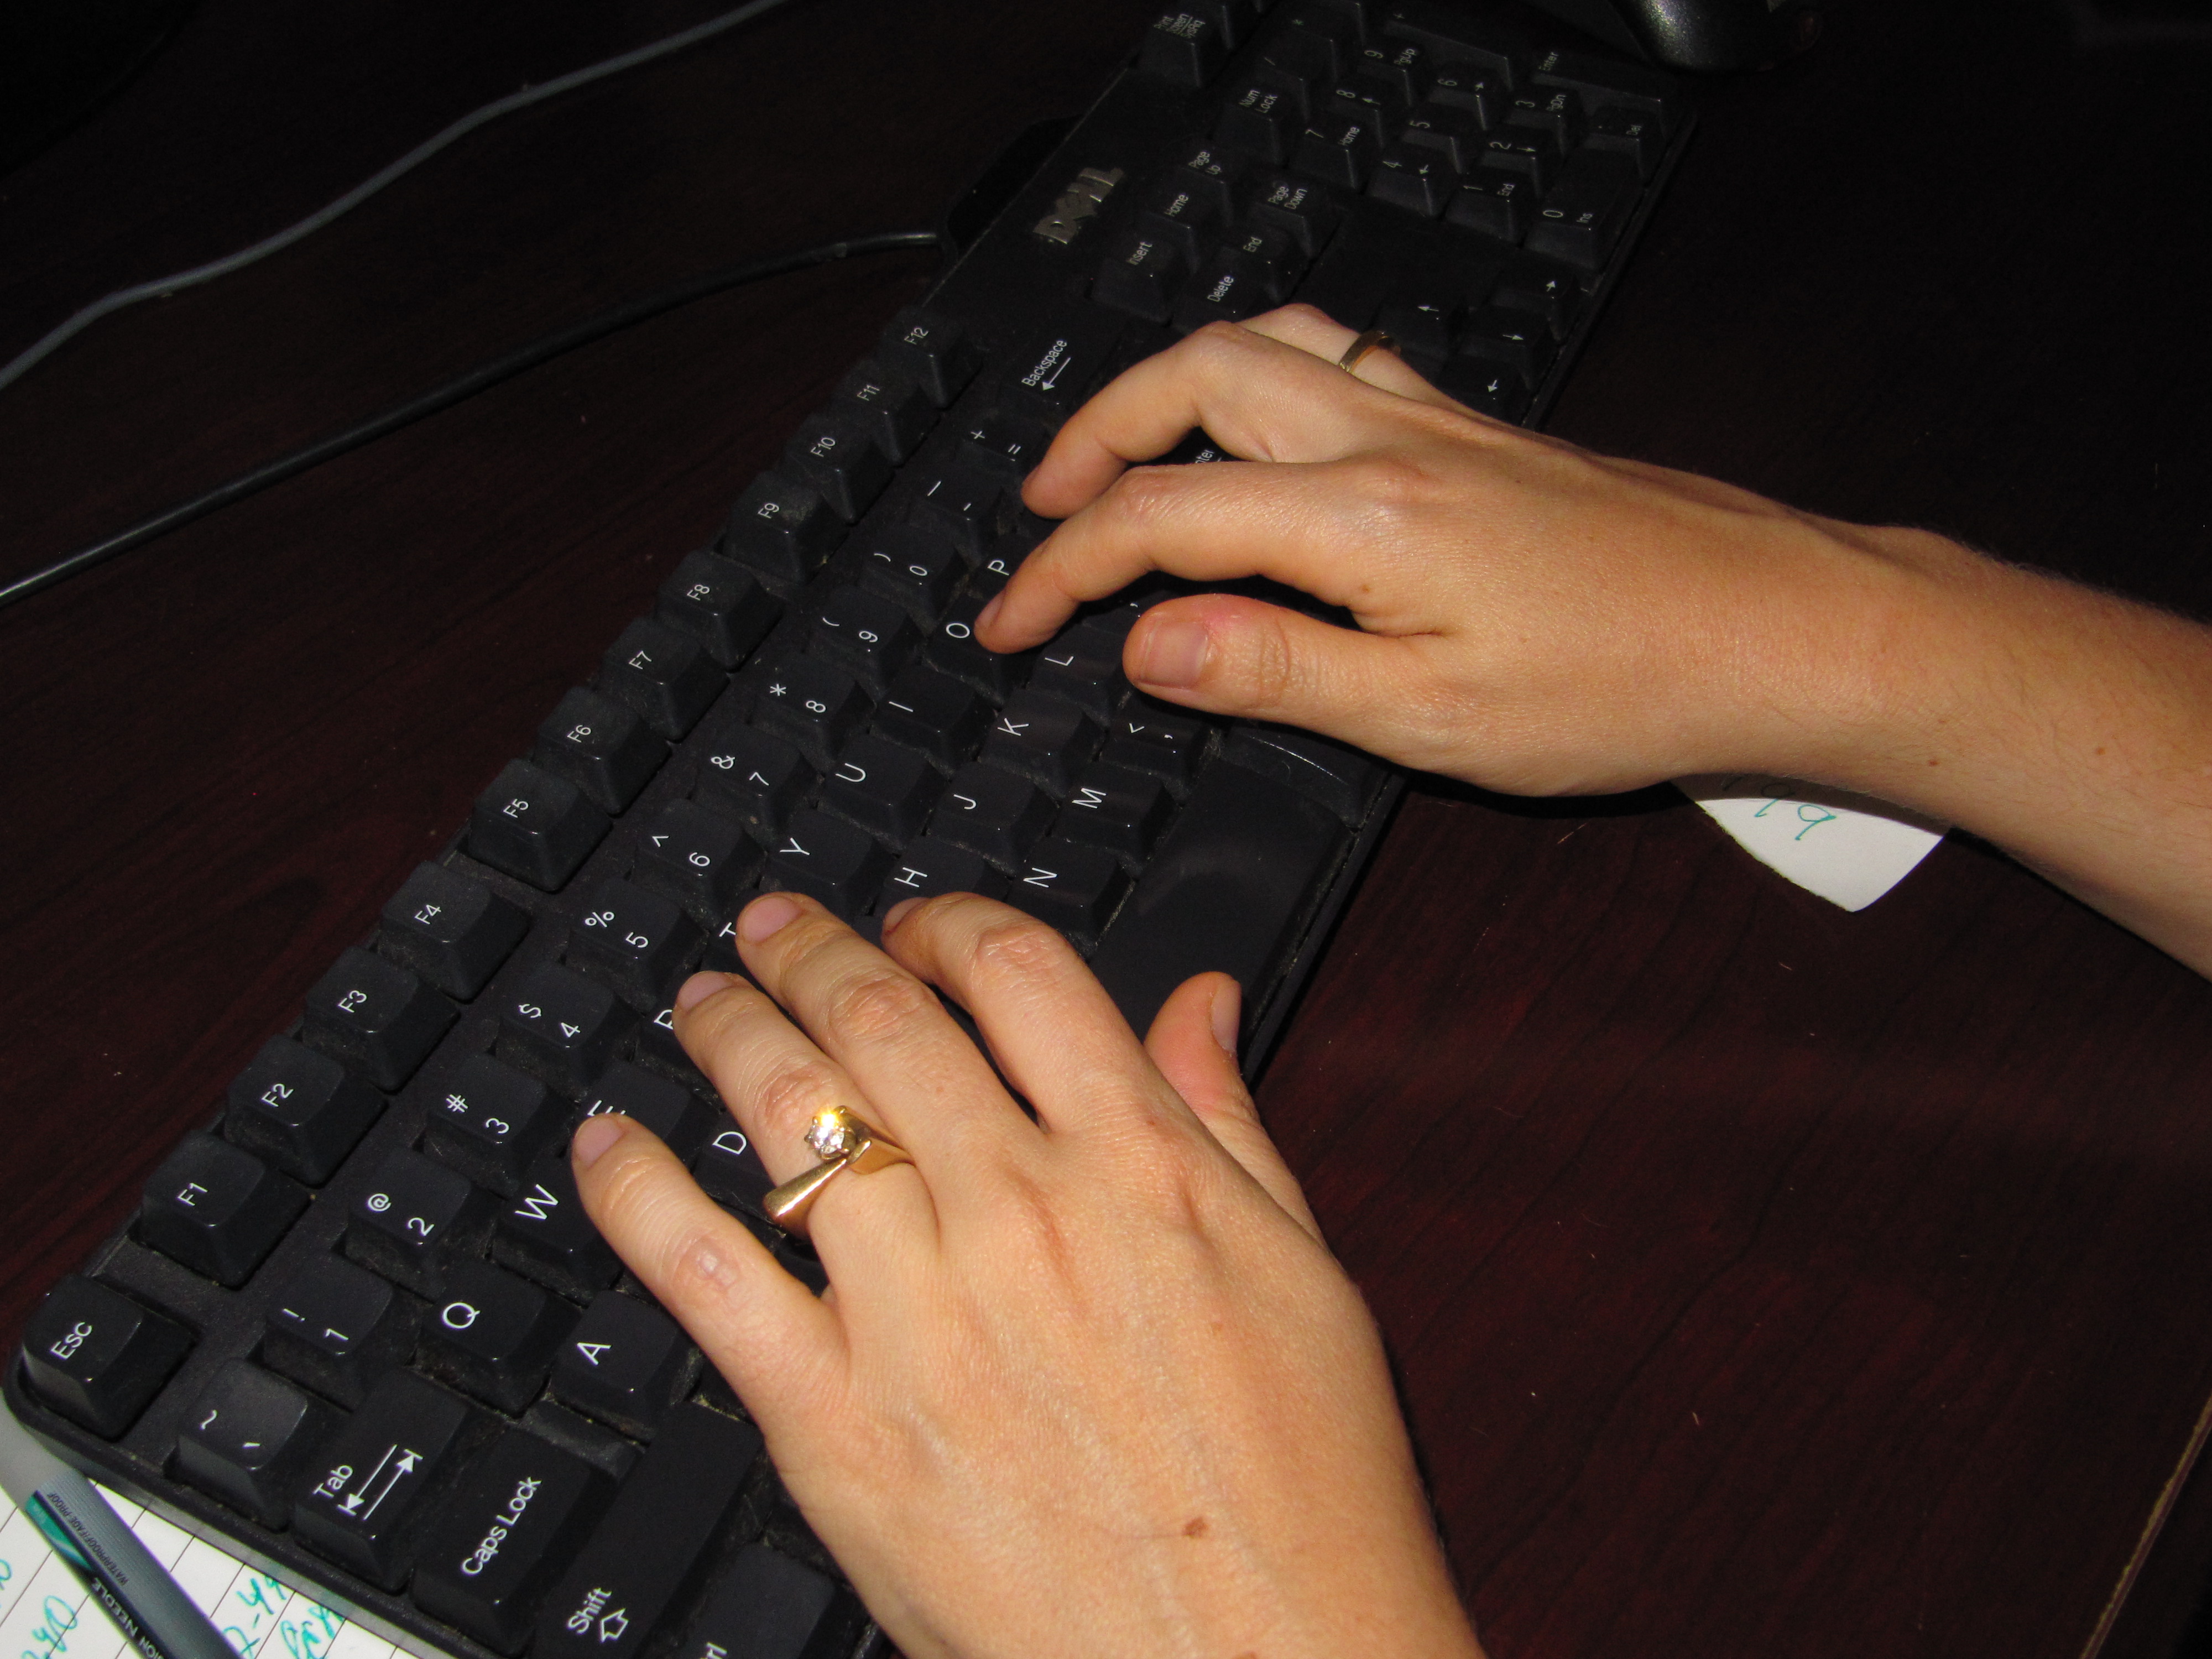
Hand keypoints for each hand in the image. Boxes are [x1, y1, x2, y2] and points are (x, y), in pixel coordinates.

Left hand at [572, 890, 1484, 1658]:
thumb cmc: (1302, 1495)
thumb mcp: (1305, 1277)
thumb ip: (1230, 1122)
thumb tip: (1197, 999)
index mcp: (1142, 1167)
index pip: (1018, 974)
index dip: (948, 921)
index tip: (915, 924)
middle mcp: (1021, 1215)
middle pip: (883, 1022)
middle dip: (812, 950)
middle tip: (775, 926)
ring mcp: (918, 1316)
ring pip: (788, 1116)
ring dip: (727, 1032)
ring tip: (701, 1001)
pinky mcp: (835, 1423)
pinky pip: (704, 1273)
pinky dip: (638, 1190)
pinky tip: (609, 1144)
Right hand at [978, 304, 1955, 797]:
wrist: (1771, 627)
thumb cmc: (1625, 683)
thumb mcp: (1432, 718)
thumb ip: (1276, 672)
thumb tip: (1147, 644)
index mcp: (1364, 517)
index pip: (1160, 516)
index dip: (1060, 569)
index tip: (1010, 621)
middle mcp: (1390, 439)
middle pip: (1193, 376)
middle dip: (1092, 434)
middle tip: (1043, 511)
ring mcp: (1435, 420)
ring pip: (1264, 343)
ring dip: (1167, 385)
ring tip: (1121, 453)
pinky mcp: (1474, 429)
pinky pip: (1338, 354)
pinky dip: (1261, 373)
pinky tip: (1260, 426)